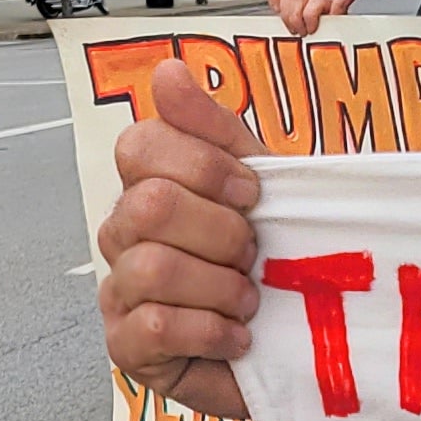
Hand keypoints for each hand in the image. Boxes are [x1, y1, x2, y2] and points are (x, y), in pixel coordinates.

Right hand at [97, 58, 266, 420]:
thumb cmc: (276, 261)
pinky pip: (155, 326)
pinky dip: (212, 330)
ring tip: (249, 300)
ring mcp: (119, 290)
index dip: (206, 166)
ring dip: (222, 286)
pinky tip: (239, 337)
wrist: (302, 347)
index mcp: (149, 183)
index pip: (140, 145)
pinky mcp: (127, 348)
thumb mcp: (266, 187)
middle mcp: (122, 232)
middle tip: (253, 255)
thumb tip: (168, 72)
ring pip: (154, 267)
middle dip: (222, 232)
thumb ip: (217, 131)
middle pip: (150, 204)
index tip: (254, 194)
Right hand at [270, 0, 358, 36]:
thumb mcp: (338, 26)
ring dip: (286, 15)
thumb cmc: (330, 34)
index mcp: (324, 1)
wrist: (324, 40)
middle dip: (296, 18)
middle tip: (302, 32)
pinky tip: (279, 10)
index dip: (310, 16)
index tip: (311, 30)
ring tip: (294, 28)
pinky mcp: (285, 4)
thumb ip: (340, 11)